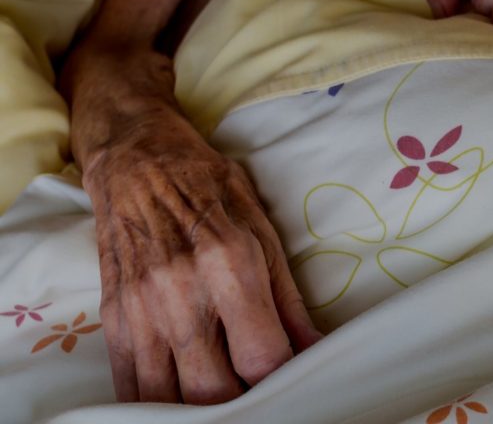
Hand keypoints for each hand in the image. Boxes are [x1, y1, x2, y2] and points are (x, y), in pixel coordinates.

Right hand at [82, 106, 320, 403]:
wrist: (136, 160)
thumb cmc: (209, 189)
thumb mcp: (263, 230)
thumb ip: (287, 300)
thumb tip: (313, 348)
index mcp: (227, 265)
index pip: (261, 358)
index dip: (284, 380)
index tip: (294, 379)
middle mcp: (179, 294)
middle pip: (213, 391)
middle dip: (244, 403)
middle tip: (262, 393)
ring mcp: (140, 311)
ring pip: (167, 400)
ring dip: (200, 409)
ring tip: (226, 395)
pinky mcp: (113, 320)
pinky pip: (131, 386)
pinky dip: (159, 403)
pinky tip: (183, 397)